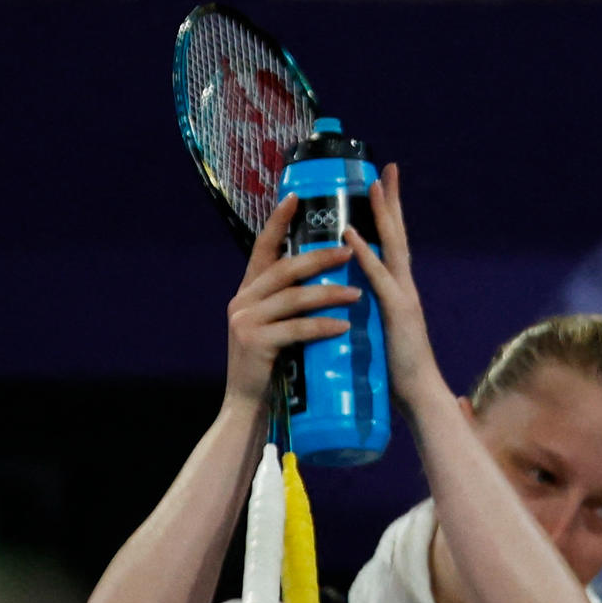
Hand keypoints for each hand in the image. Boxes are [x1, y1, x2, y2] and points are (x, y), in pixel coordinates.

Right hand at [224, 195, 356, 404]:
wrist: (249, 405)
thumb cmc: (272, 365)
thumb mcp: (276, 325)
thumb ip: (287, 302)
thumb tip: (317, 275)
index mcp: (248, 291)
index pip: (263, 248)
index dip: (278, 222)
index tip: (296, 197)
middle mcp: (242, 300)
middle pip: (285, 269)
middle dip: (319, 257)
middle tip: (351, 249)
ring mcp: (245, 320)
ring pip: (293, 298)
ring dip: (329, 293)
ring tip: (358, 292)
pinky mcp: (255, 343)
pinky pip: (295, 329)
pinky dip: (322, 326)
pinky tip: (344, 326)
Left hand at [344, 165, 444, 404]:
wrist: (417, 395)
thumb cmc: (393, 370)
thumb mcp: (376, 332)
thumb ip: (365, 312)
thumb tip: (344, 301)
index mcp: (398, 292)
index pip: (392, 246)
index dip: (387, 216)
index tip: (382, 186)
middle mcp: (404, 287)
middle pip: (397, 236)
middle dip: (390, 202)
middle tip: (385, 169)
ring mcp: (403, 297)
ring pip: (392, 247)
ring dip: (381, 214)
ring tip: (372, 184)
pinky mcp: (396, 312)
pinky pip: (377, 276)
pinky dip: (364, 253)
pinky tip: (351, 233)